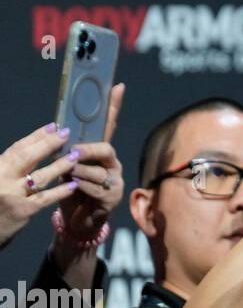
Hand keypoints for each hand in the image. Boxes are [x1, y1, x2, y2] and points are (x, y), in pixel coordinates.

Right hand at [1, 125, 82, 250]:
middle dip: (48, 144)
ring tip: (76, 156)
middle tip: (66, 133)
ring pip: (40, 177)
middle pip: (28, 157)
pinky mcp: (22, 211)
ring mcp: (12, 196)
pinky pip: (45, 198)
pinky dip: (60, 191)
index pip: (17, 149)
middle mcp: (1, 179)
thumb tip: (31, 146)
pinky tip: (73, 184)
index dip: (36, 137)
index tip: (52, 127)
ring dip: (60, 165)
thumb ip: (9, 165)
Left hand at [57, 82, 126, 239]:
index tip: (117, 86)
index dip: (113, 106)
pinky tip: (75, 188)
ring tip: (68, 177)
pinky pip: (98, 188)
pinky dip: (82, 187)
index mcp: (100, 152)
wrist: (78, 221)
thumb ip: (68, 152)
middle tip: (72, 154)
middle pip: (105, 148)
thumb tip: (59, 133)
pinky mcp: (113, 197)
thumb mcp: (68, 168)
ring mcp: (115, 180)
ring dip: (79, 172)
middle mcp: (112, 163)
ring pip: (98, 170)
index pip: (108, 125)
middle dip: (87, 150)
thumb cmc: (72, 191)